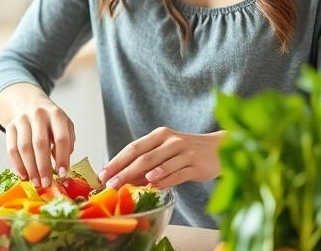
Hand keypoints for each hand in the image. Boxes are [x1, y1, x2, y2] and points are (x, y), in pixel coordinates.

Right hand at [0, 84, 76, 188]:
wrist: (28, 102)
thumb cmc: (50, 120)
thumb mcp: (65, 125)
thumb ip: (67, 143)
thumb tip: (61, 165)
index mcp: (56, 114)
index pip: (60, 138)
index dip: (62, 157)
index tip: (63, 174)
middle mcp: (38, 115)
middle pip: (40, 144)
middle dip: (43, 167)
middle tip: (46, 183)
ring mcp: (22, 120)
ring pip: (24, 147)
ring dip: (30, 168)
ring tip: (36, 182)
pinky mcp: (10, 127)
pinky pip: (12, 149)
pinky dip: (17, 165)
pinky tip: (24, 175)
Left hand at [97, 127, 224, 189]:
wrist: (218, 148)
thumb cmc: (185, 151)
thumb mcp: (165, 150)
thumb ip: (147, 161)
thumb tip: (123, 177)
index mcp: (159, 135)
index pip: (133, 148)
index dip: (117, 161)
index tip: (103, 174)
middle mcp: (170, 141)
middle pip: (143, 157)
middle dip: (124, 171)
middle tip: (110, 184)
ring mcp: (184, 152)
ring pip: (159, 165)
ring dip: (141, 176)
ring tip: (126, 185)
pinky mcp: (196, 165)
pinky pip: (177, 174)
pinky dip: (164, 180)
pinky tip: (154, 186)